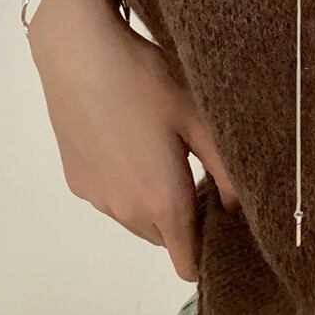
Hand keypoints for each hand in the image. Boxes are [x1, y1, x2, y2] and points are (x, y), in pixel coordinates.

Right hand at [27, 0, 238, 281]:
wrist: (79, 52)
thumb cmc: (143, 79)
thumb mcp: (197, 117)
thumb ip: (225, 170)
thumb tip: (238, 206)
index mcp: (162, 200)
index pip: (188, 262)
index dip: (208, 246)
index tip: (218, 212)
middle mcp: (126, 211)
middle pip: (164, 239)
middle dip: (183, 217)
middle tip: (191, 166)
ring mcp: (96, 197)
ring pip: (135, 219)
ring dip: (151, 201)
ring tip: (158, 147)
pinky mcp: (76, 181)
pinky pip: (109, 198)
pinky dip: (123, 184)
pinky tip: (126, 139)